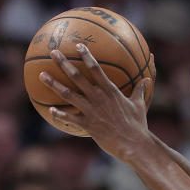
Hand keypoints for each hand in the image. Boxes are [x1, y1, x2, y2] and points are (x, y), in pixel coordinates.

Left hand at [40, 44, 153, 161]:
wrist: (133, 143)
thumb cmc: (138, 124)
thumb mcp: (140, 105)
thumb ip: (141, 90)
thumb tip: (148, 79)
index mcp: (110, 91)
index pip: (96, 69)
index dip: (86, 56)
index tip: (78, 46)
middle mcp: (98, 98)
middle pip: (77, 77)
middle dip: (64, 63)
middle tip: (53, 52)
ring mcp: (91, 111)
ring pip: (68, 94)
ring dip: (54, 84)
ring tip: (41, 75)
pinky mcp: (87, 124)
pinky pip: (69, 118)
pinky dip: (59, 114)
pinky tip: (49, 109)